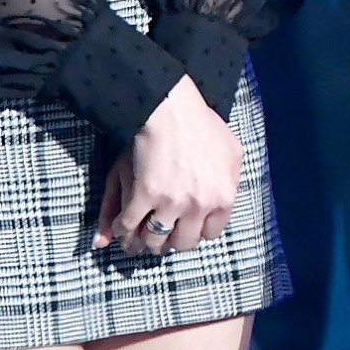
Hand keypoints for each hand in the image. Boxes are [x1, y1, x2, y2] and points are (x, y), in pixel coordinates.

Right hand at [96, 77, 242, 257]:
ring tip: (137, 239)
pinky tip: (119, 228)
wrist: (170, 107)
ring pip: (155, 239)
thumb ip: (230, 182)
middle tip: (161, 235)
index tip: (186, 225)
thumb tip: (219, 208)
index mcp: (223, 198)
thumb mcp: (231, 153)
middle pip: (183, 242)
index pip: (210, 235)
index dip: (196, 230)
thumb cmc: (202, 125)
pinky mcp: (143, 196)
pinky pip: (129, 226)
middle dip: (171, 241)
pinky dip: (121, 231)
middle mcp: (199, 206)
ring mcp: (170, 203)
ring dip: (144, 242)